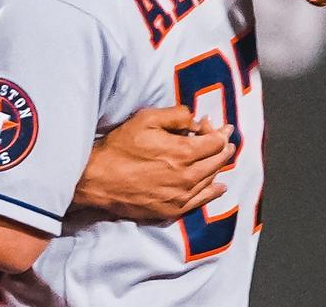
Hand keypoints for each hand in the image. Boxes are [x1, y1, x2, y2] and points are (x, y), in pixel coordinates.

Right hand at [72, 105, 234, 220]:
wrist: (99, 180)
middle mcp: (188, 177)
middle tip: (226, 139)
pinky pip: (201, 201)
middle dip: (224, 147)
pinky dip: (213, 191)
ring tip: (221, 157)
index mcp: (184, 153)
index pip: (215, 142)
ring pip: (211, 179)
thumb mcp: (145, 119)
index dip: (220, 132)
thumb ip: (175, 115)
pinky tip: (219, 186)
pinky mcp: (173, 209)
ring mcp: (181, 196)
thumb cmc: (120, 147)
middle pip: (217, 161)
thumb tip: (195, 120)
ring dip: (218, 166)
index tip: (221, 127)